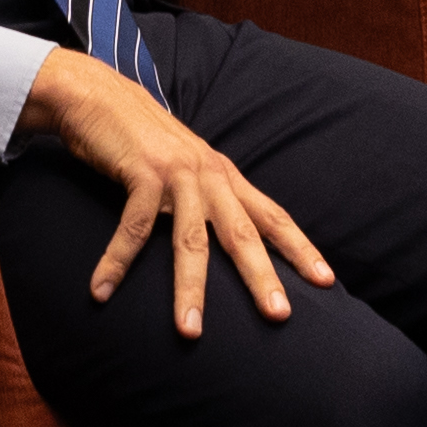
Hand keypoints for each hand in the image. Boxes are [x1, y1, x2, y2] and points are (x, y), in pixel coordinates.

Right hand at [19, 50, 330, 341]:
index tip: (327, 282)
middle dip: (262, 277)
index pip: (273, 217)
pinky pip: (132, 228)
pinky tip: (101, 291)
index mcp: (225, 177)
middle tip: (280, 315)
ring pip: (191, 241)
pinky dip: (116, 263)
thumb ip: (208, 198)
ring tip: (189, 331)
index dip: (300, 249)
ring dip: (189, 289)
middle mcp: (209, 175)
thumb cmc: (142, 141)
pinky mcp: (142, 172)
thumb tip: (226, 238)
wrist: (100, 95)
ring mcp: (177, 173)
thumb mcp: (186, 167)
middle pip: (242, 233)